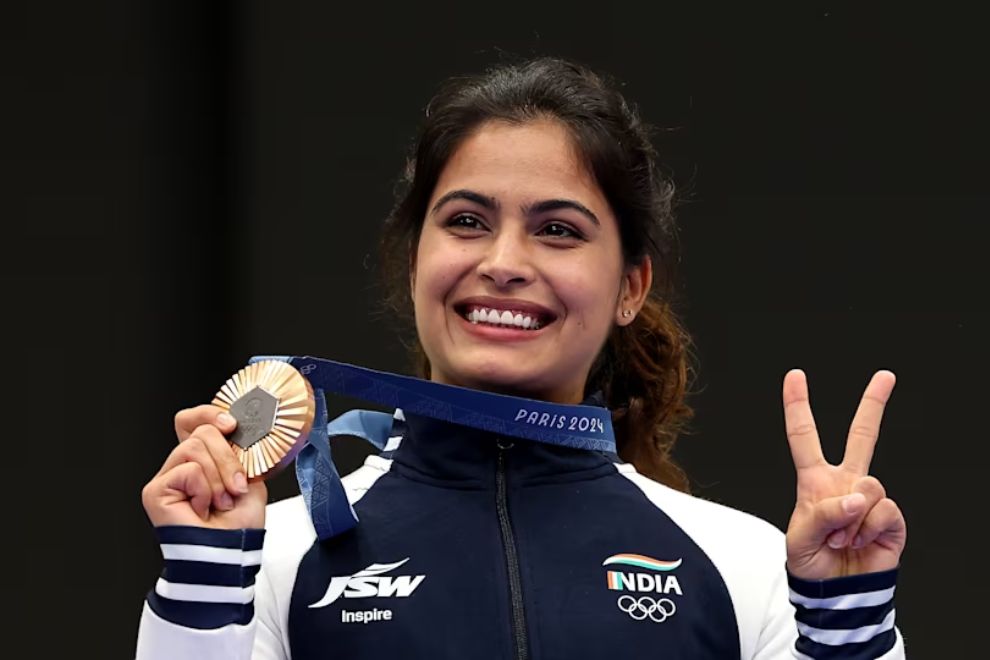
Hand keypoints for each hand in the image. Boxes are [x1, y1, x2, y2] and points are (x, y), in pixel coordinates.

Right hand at [141, 405, 266, 528]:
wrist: (232, 551)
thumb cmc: (239, 522)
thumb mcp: (249, 475)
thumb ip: (238, 450)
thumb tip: (235, 428)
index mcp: (202, 459)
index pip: (192, 420)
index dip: (209, 414)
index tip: (232, 425)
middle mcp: (180, 465)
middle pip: (202, 431)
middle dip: (228, 459)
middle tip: (235, 487)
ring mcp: (166, 477)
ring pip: (196, 447)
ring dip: (219, 477)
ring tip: (220, 501)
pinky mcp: (156, 490)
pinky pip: (188, 470)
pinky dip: (204, 489)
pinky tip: (202, 508)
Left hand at [783, 369, 906, 579]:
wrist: (837, 592)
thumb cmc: (812, 562)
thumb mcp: (800, 538)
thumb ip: (822, 514)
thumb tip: (856, 499)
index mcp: (815, 481)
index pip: (804, 437)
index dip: (798, 406)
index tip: (795, 376)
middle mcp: (845, 483)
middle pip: (861, 436)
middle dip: (873, 404)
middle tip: (885, 376)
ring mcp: (869, 499)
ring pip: (868, 486)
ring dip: (851, 518)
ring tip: (841, 538)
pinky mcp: (890, 519)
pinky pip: (883, 510)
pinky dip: (868, 529)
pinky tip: (860, 541)